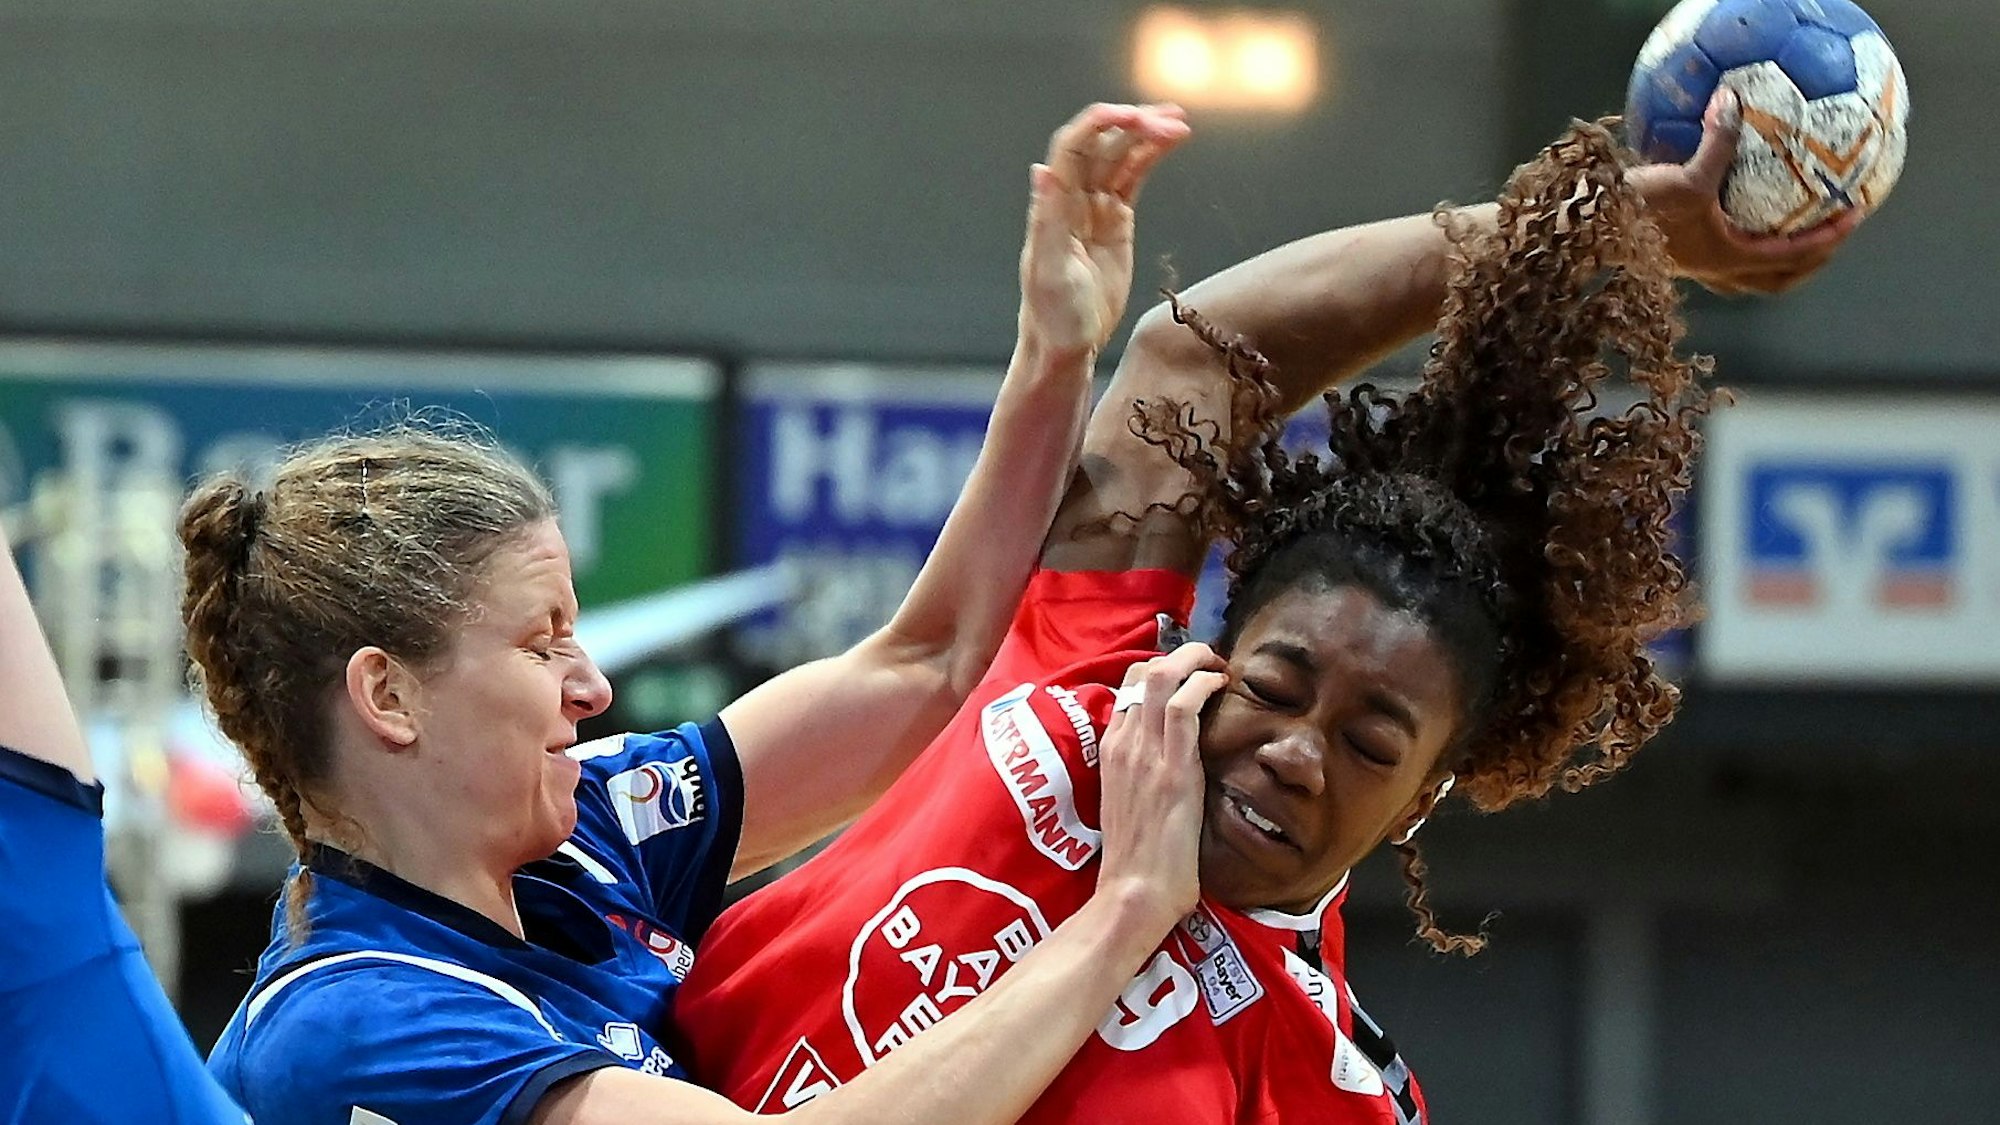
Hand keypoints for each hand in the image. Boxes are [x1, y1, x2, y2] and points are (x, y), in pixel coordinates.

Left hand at [1019, 103, 1190, 355]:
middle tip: (1168, 120)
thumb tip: (1041, 170)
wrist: (1067, 342)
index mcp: (1054, 204)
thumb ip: (1048, 219)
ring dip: (1147, 136)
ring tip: (1179, 123)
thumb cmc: (1053, 312)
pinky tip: (1171, 142)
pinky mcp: (1117, 221)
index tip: (1134, 116)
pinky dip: (1150, 158)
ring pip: (1121, 158)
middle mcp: (1073, 198)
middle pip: (1103, 145)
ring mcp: (1096, 207)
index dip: (1101, 124)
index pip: (1074, 148)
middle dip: (1133, 126)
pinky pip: (1134, 178)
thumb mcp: (1050, 269)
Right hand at [1093, 641, 1227, 929]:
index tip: (1190, 675)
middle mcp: (1123, 743)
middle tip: (1210, 663)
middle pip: (1142, 671)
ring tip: (1219, 666)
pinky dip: (1204, 683)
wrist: (1135, 892)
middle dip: (1181, 654)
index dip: (1160, 669)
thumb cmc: (1137, 858)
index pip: (1128, 687)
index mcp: (1110, 750)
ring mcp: (1145, 753)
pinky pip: (1184, 705)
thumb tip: (1166, 757)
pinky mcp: (1173, 769)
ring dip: (1196, 659)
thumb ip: (1140, 771)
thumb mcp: (1129, 801)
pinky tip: (1222, 685)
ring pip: (1161, 676)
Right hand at [1626, 88, 1862, 295]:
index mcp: (1730, 257)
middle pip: (1779, 281)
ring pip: (1751, 279)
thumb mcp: (1687, 176)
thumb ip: (1717, 140)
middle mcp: (1717, 270)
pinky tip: (1739, 224)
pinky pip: (1726, 262)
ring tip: (1790, 241)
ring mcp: (1697, 269)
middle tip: (1829, 238)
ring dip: (1777, 265)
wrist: (1592, 232)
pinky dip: (1746, 250)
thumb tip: (1731, 101)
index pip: (1795, 254)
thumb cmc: (1642, 213)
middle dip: (1809, 264)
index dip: (1829, 238)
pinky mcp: (1679, 261)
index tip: (1853, 216)